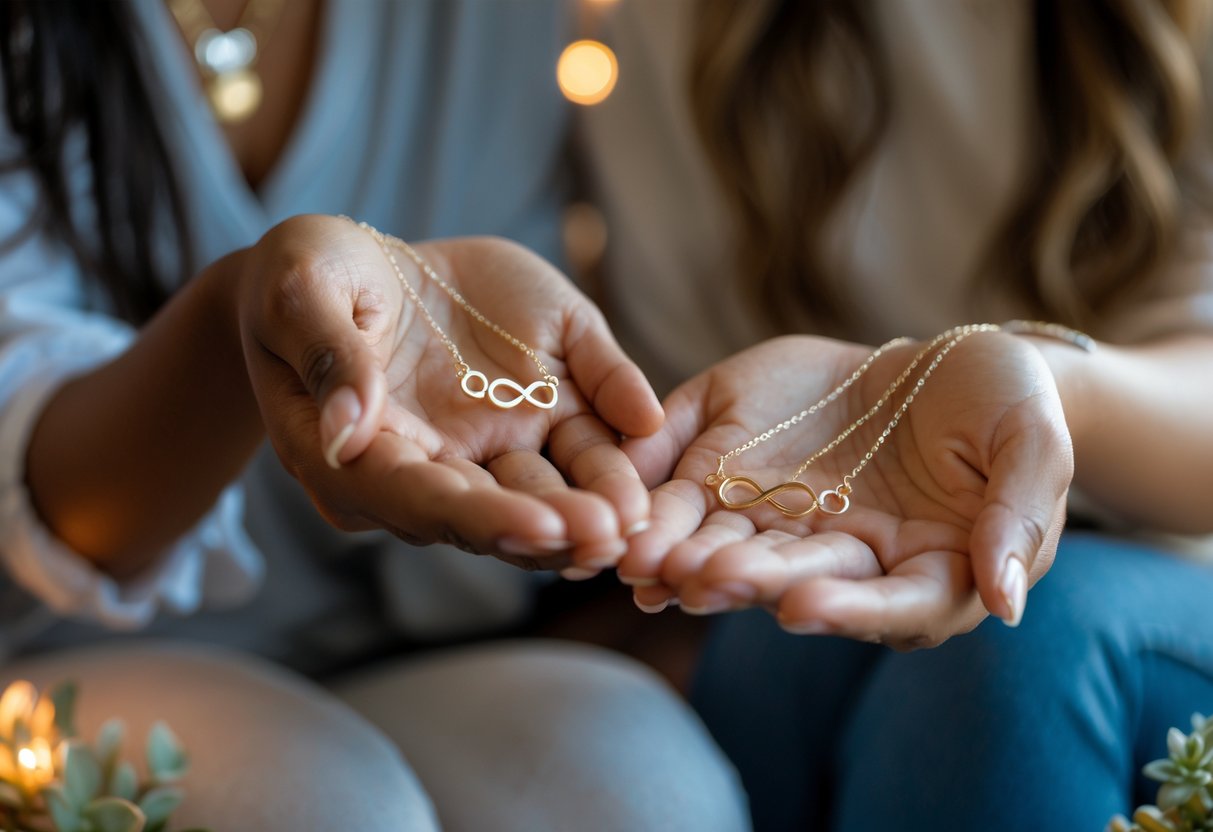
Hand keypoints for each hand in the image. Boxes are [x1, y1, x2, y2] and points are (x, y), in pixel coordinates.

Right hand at [238, 215, 661, 571]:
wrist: (359, 267)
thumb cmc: (307, 280)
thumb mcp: (299, 292)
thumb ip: (327, 356)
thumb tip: (348, 432)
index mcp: (361, 459)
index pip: (419, 499)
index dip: (475, 516)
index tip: (531, 525)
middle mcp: (436, 465)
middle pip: (493, 510)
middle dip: (548, 529)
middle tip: (603, 537)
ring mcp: (493, 440)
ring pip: (547, 484)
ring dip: (592, 505)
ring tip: (636, 517)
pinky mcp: (542, 405)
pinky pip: (584, 427)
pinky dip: (616, 433)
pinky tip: (649, 429)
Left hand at [619, 332, 1071, 647]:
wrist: (942, 363)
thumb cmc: (1007, 403)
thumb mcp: (1033, 444)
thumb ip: (1018, 517)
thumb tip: (1005, 601)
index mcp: (929, 570)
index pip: (891, 603)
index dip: (848, 608)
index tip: (803, 607)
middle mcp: (851, 560)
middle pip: (800, 579)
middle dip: (749, 581)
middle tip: (701, 580)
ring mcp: (791, 523)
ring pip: (740, 547)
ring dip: (692, 557)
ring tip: (650, 560)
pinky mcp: (742, 480)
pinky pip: (700, 500)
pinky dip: (665, 511)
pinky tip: (629, 528)